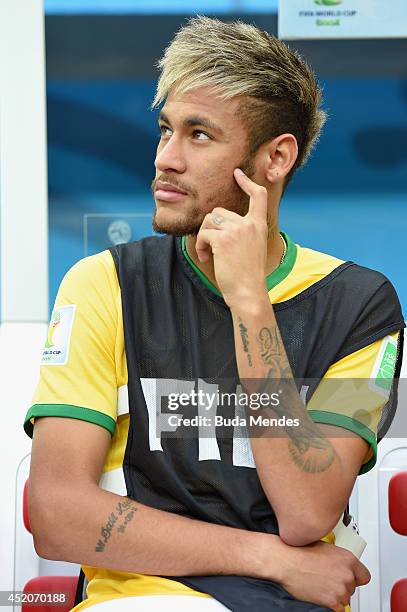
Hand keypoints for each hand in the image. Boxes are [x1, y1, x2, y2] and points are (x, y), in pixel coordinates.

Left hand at [195, 168, 268, 307]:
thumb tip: (218, 222)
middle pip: (220, 212)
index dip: (247, 183)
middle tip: (210, 249)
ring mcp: (237, 230)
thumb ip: (242, 232)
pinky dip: (200, 245)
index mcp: (259, 225)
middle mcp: (249, 224)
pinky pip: (204, 233)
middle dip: (210, 229)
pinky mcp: (223, 239)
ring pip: (209, 221)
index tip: (237, 174)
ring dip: (204, 237)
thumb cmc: (247, 275)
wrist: (248, 293)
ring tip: (207, 254)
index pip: (258, 196)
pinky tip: (205, 258)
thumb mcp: (251, 248)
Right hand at [256, 536, 370, 610]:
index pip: (364, 576)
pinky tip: (319, 594)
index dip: (355, 578)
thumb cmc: (300, 551)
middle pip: (352, 587)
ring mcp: (340, 589)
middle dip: (341, 585)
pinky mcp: (332, 602)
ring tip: (320, 585)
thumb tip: (340, 564)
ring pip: (345, 598)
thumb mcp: (325, 547)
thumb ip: (338, 558)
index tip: (351, 579)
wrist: (286, 561)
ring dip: (335, 595)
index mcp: (348, 559)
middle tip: (327, 580)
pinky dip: (329, 604)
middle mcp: (347, 574)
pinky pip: (338, 608)